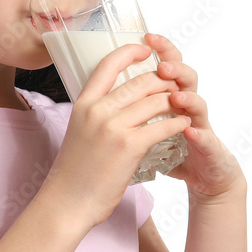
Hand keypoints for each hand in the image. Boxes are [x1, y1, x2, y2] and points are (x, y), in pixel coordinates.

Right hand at [44, 41, 192, 229]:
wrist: (68, 201)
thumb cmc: (75, 170)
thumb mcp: (79, 129)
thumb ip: (96, 111)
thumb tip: (116, 98)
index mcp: (83, 103)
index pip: (108, 64)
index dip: (130, 52)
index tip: (146, 49)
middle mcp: (97, 110)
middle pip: (139, 81)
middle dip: (162, 80)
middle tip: (174, 84)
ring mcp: (113, 128)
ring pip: (155, 101)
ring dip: (174, 101)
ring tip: (183, 103)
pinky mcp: (129, 147)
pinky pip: (162, 126)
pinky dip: (177, 123)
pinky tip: (183, 124)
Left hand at [143, 33, 245, 201]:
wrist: (205, 177)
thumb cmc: (176, 150)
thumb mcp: (153, 125)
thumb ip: (139, 107)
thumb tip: (108, 91)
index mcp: (173, 97)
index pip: (169, 66)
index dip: (162, 50)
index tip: (148, 37)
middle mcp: (189, 106)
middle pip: (186, 78)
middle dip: (174, 68)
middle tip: (162, 65)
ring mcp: (202, 126)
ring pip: (199, 104)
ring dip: (187, 97)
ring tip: (175, 95)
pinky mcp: (210, 149)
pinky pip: (206, 139)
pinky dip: (198, 134)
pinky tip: (189, 131)